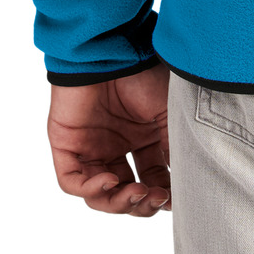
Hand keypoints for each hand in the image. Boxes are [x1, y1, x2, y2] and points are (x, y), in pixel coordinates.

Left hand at [47, 62, 171, 215]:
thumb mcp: (170, 113)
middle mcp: (116, 146)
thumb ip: (175, 147)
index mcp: (141, 138)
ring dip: (119, 202)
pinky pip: (73, 181)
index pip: (152, 179)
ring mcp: (90, 148)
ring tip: (137, 193)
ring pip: (99, 195)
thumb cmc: (144, 73)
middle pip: (126, 193)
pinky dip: (92, 189)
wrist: (113, 49)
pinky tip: (111, 180)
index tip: (175, 199)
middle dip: (142, 204)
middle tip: (156, 198)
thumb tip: (187, 183)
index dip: (162, 195)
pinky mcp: (67, 146)